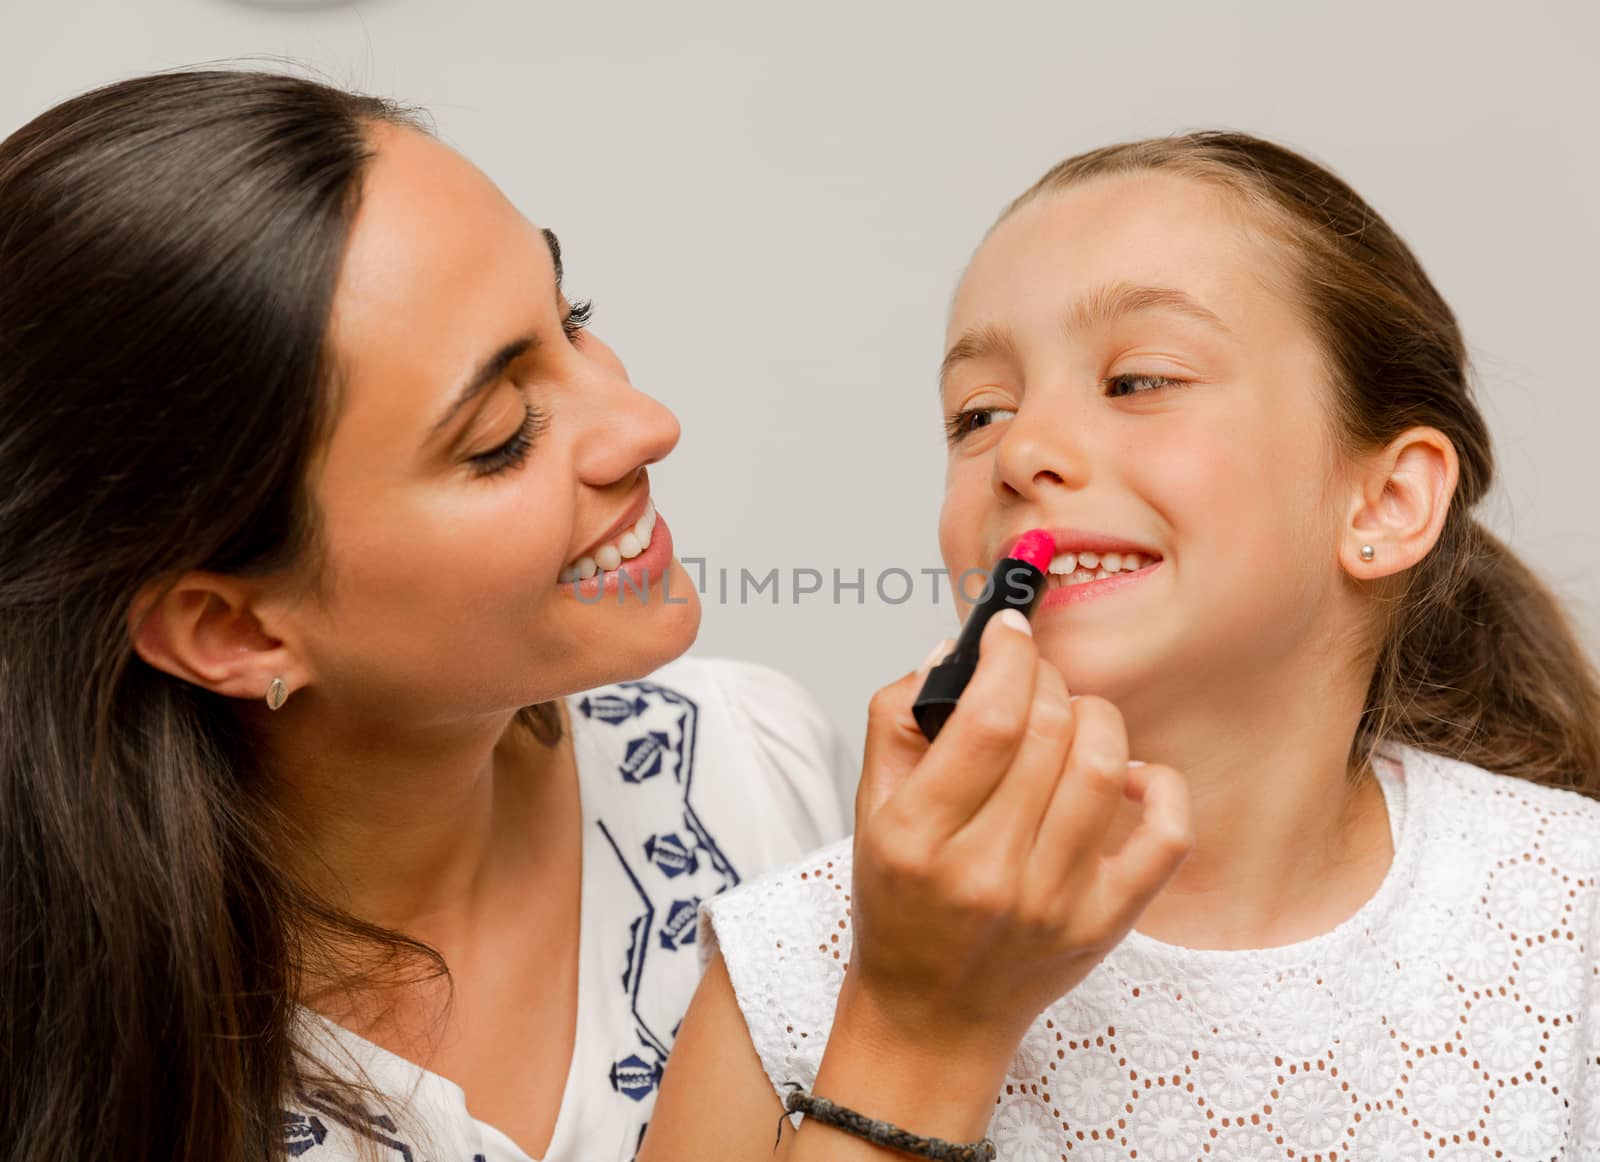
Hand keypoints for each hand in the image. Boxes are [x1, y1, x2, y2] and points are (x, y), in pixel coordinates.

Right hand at [844, 609, 1192, 1068]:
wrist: (931, 1015)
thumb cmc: (901, 906)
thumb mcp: (870, 811)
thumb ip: (899, 719)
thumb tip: (957, 652)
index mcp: (918, 837)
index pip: (989, 717)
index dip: (1010, 654)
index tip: (1010, 630)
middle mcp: (987, 872)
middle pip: (1050, 731)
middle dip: (1046, 679)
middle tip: (1031, 680)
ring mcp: (1053, 902)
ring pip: (1105, 766)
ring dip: (1093, 717)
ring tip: (1068, 722)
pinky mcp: (1105, 922)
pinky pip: (1166, 833)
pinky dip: (1156, 784)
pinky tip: (1123, 777)